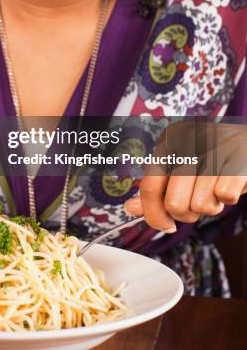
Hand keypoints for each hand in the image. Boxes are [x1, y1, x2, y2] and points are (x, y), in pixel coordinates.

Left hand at [124, 121, 246, 231]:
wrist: (246, 141)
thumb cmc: (211, 158)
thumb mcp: (179, 166)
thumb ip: (157, 187)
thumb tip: (130, 207)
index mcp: (169, 141)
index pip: (150, 188)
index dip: (154, 215)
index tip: (166, 225)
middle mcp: (188, 140)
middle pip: (174, 203)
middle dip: (186, 214)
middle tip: (196, 203)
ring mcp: (214, 147)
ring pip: (200, 205)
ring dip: (210, 207)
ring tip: (214, 190)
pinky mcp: (238, 158)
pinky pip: (225, 196)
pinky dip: (228, 198)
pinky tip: (230, 183)